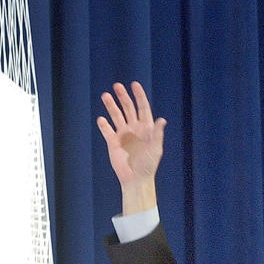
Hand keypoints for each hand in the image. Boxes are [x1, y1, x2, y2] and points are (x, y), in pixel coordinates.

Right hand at [96, 82, 165, 213]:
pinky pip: (107, 131)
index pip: (142, 107)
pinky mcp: (113, 142)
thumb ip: (157, 134)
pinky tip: (101, 119)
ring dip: (111, 106)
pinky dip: (104, 125)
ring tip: (105, 96)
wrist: (136, 179)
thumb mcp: (156, 149)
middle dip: (123, 96)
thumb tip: (161, 120)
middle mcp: (134, 128)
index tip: (134, 84)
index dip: (139, 95)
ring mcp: (123, 134)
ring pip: (116, 116)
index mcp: (145, 127)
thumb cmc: (148, 165)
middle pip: (127, 108)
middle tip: (117, 86)